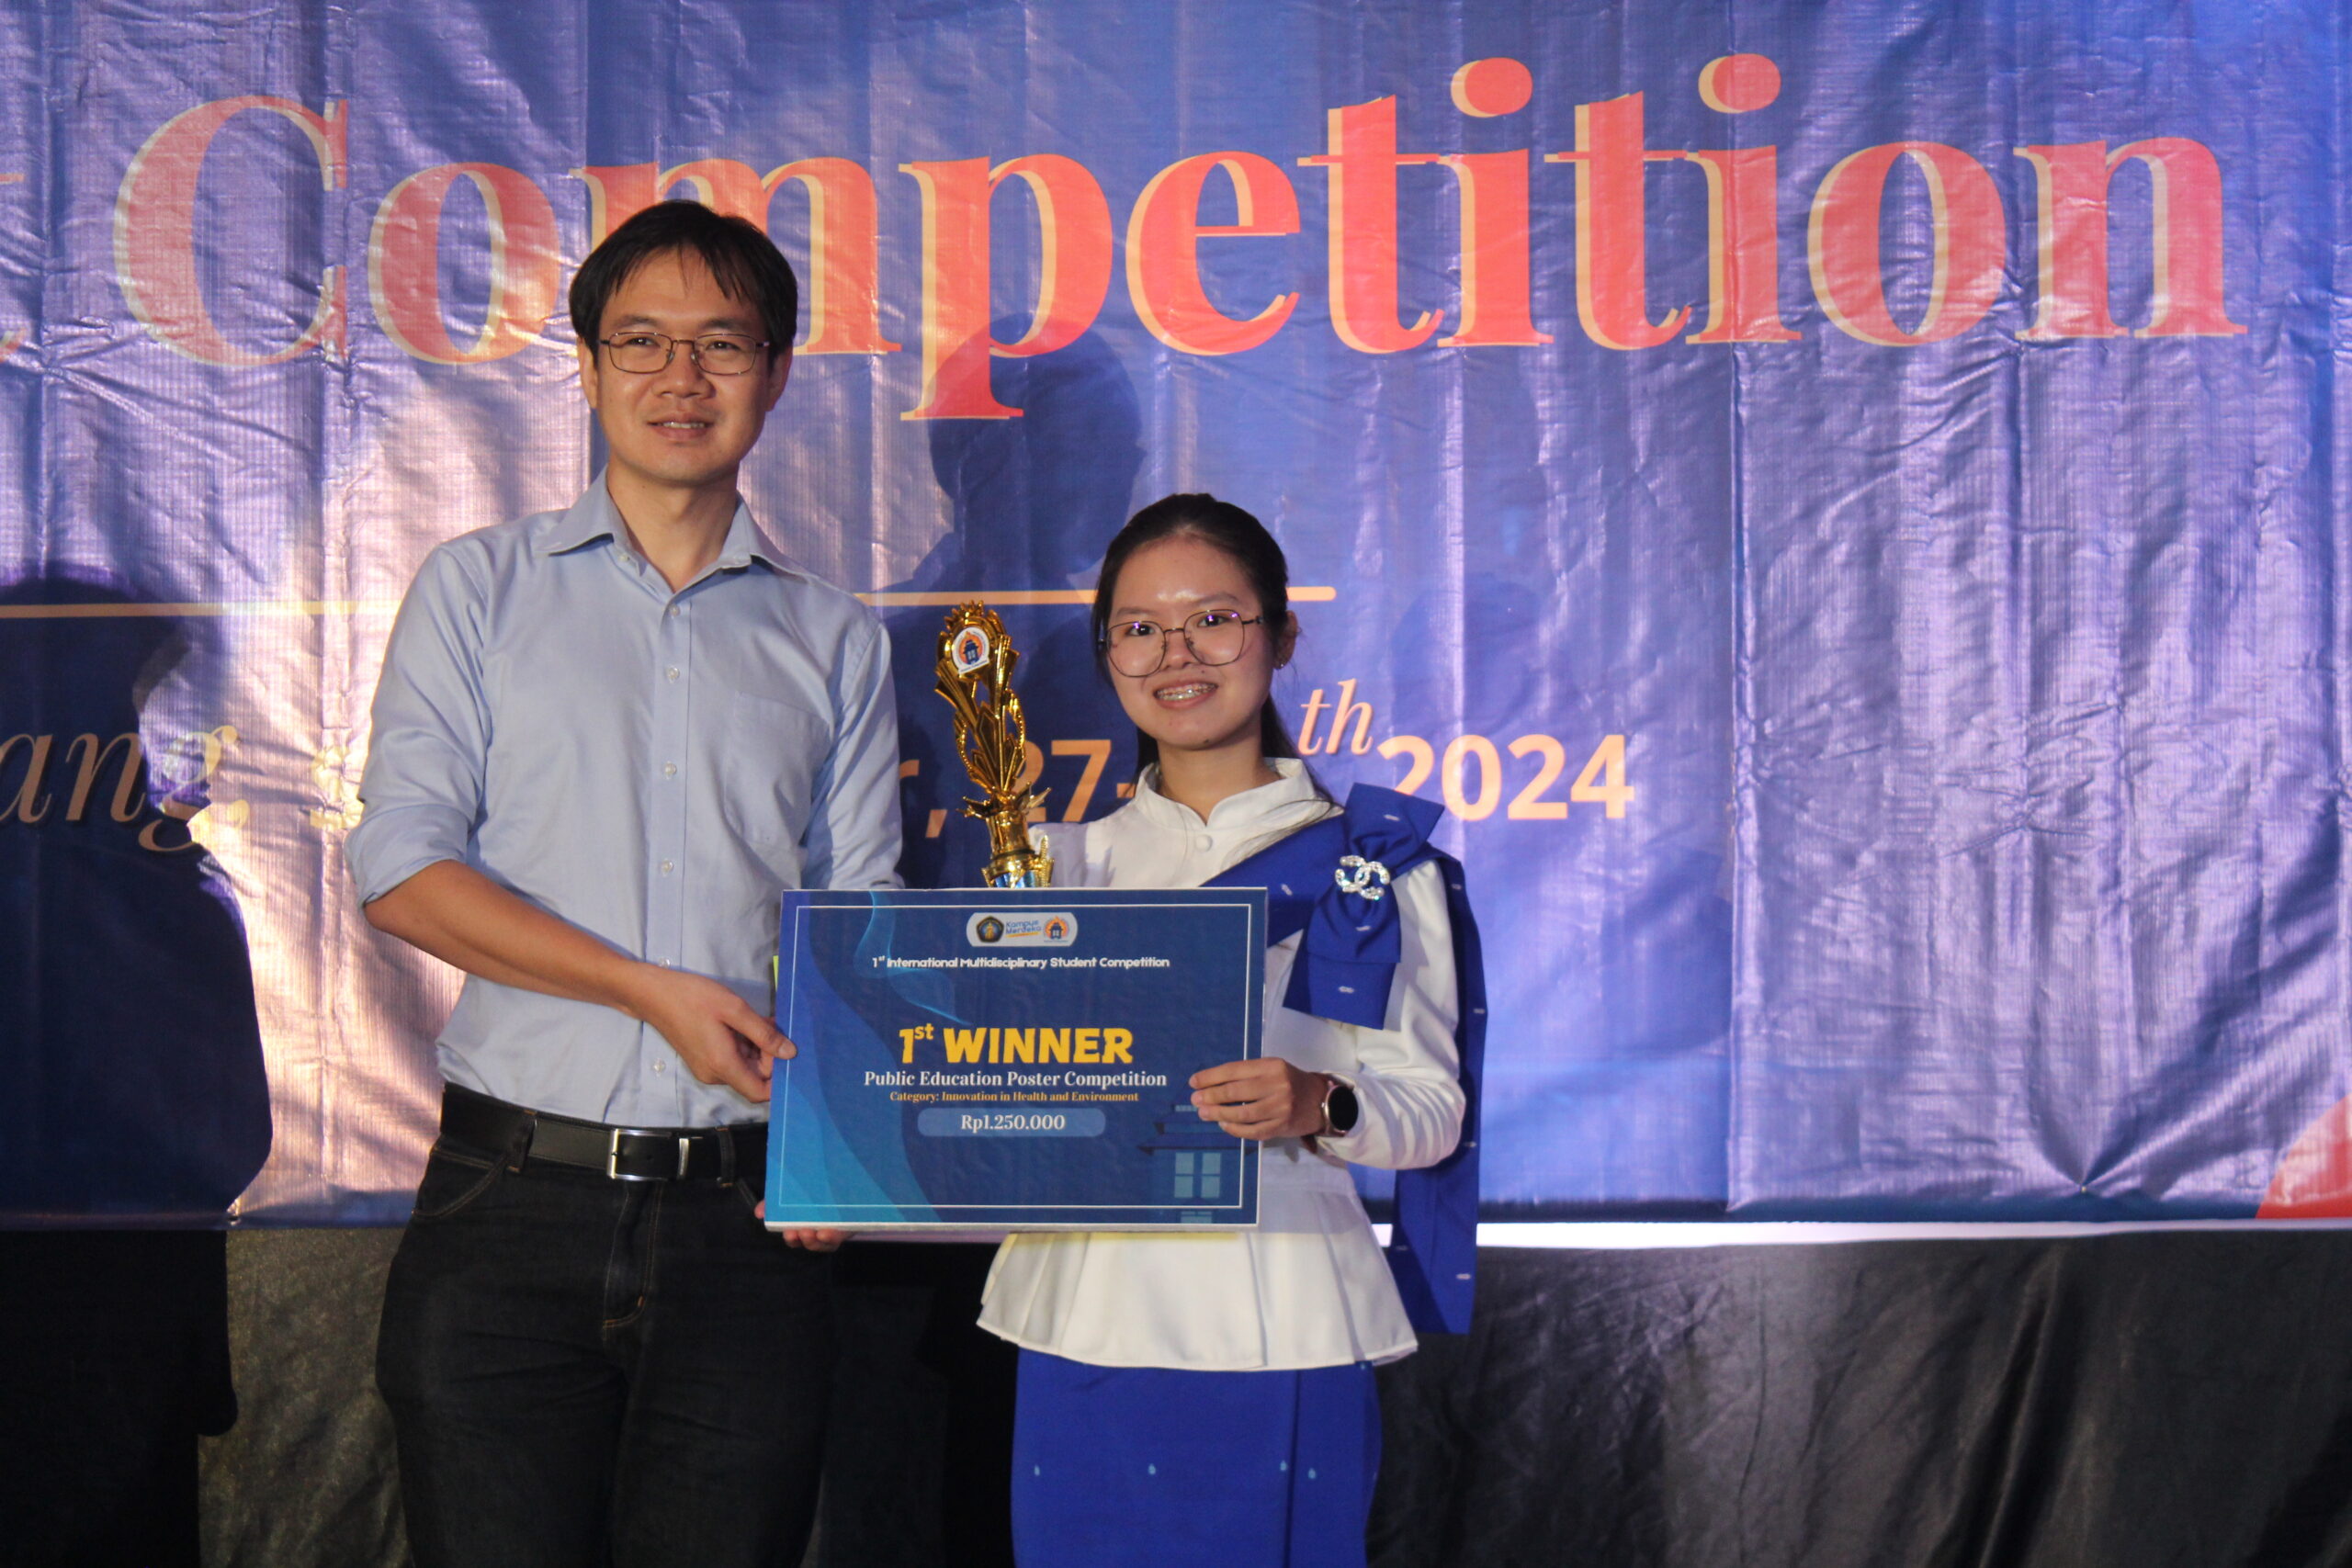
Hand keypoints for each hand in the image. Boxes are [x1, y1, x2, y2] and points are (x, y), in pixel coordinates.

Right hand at [625, 965, 794, 1102]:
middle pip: (754, 1077)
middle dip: (769, 1054)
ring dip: (757, 1047)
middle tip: (773, 1024)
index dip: (778, 1076)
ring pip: (744, 1066)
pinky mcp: (704, 1060)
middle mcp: (715, 1075)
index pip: (760, 1093)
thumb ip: (763, 1033)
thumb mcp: (734, 1009)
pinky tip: (746, 1023)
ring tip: (759, 1019)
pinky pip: (732, 1059)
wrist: (653, 995)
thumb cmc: (693, 998)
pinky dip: (744, 1045)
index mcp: (723, 1066)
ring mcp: (707, 1069)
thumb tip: (790, 1053)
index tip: (785, 1050)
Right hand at [751, 1198, 849, 1251]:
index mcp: (803, 1227)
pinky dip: (834, 1236)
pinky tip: (828, 1230)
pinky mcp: (848, 1227)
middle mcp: (818, 1232)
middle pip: (809, 1243)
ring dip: (819, 1240)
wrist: (842, 1181)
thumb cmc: (812, 1192)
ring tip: (816, 1232)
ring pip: (825, 1244)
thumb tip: (758, 1213)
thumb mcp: (791, 1194)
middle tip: (799, 1232)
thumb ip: (773, 1203)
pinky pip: (841, 1236)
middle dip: (804, 1240)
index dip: (791, 1238)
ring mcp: (834, 1231)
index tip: (788, 1232)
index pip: (794, 1238)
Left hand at [1189, 1059, 1329, 1140]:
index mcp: (1271, 1066)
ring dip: (1219, 1114)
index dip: (1211, 1077)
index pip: (1234, 1070)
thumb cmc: (1289, 1081)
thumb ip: (1247, 1075)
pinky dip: (1234, 1129)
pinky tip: (1223, 1125)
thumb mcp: (1272, 1069)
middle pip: (1235, 1092)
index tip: (1194, 1082)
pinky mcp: (1281, 1127)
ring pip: (1242, 1113)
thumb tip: (1211, 1085)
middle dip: (1211, 1096)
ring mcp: (1280, 1108)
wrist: (1321, 1101)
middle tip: (1195, 1100)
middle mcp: (1277, 1085)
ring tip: (1204, 1113)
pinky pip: (1252, 1131)